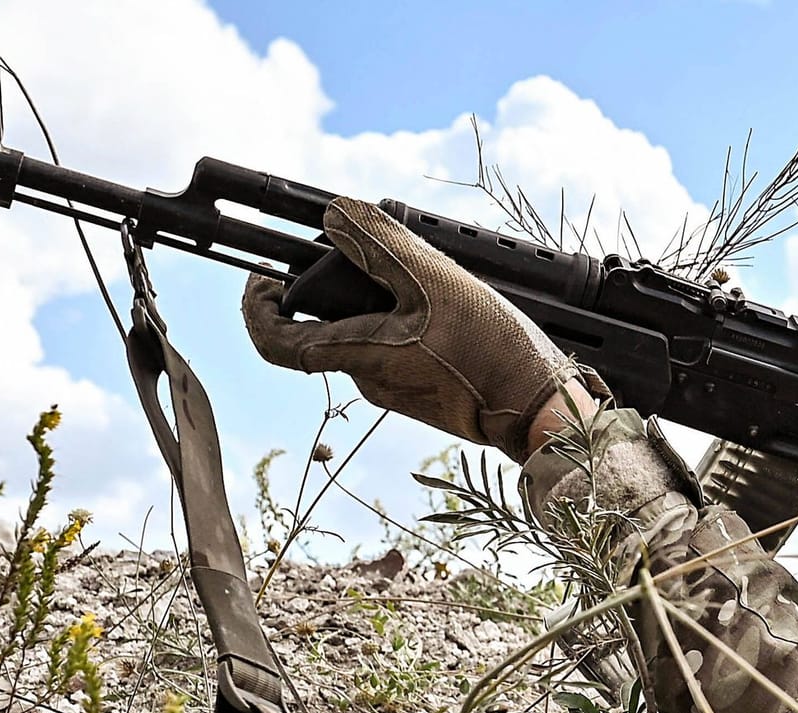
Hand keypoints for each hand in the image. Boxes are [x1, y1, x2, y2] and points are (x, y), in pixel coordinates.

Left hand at [241, 196, 603, 459]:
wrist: (540, 410)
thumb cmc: (490, 353)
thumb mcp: (434, 282)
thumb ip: (380, 245)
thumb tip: (336, 216)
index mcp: (358, 354)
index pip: (276, 339)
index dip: (256, 306)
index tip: (262, 276)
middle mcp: (369, 378)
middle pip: (328, 326)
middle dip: (338, 286)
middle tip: (363, 250)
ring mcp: (399, 389)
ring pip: (369, 335)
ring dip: (381, 302)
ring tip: (421, 276)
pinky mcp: (427, 393)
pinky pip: (401, 349)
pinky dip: (407, 323)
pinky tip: (447, 310)